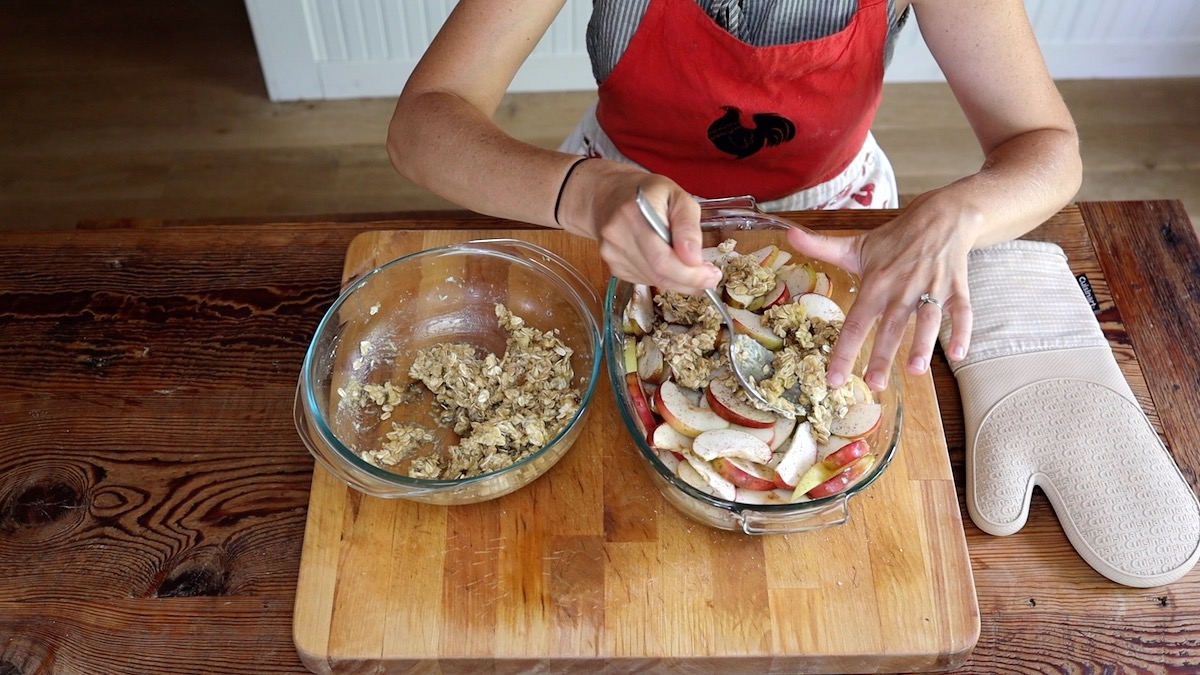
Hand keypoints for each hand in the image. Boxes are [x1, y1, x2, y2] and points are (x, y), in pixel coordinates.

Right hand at [559, 159, 721, 293]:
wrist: (608, 195)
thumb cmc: (648, 193)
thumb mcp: (678, 196)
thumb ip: (688, 226)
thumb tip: (694, 259)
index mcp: (635, 212)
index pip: (662, 258)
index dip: (689, 274)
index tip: (712, 276)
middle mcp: (618, 234)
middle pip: (658, 274)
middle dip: (689, 281)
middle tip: (709, 279)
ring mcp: (611, 252)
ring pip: (653, 281)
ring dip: (678, 281)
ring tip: (691, 268)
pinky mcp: (612, 264)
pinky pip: (644, 279)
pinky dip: (662, 277)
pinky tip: (667, 262)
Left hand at [786, 192, 974, 390]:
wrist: (940, 217)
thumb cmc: (894, 239)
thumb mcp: (856, 244)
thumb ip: (821, 246)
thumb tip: (789, 234)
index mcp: (876, 283)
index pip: (856, 321)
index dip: (845, 350)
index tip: (835, 378)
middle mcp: (902, 288)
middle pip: (891, 326)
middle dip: (883, 356)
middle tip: (874, 384)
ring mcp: (931, 288)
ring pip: (928, 319)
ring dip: (923, 345)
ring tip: (916, 372)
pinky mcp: (956, 288)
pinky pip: (962, 311)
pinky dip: (963, 331)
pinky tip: (959, 354)